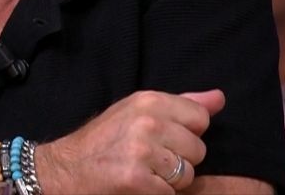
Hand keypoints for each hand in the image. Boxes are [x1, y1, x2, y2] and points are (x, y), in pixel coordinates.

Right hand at [38, 89, 225, 193]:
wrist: (65, 172)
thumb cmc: (103, 142)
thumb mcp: (137, 112)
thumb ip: (182, 105)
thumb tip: (219, 99)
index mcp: (149, 101)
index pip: (200, 117)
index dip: (187, 133)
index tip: (165, 139)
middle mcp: (147, 122)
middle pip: (197, 148)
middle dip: (179, 160)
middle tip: (150, 160)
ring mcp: (142, 151)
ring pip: (187, 174)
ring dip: (169, 182)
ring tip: (144, 174)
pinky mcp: (137, 180)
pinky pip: (170, 193)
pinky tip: (138, 186)